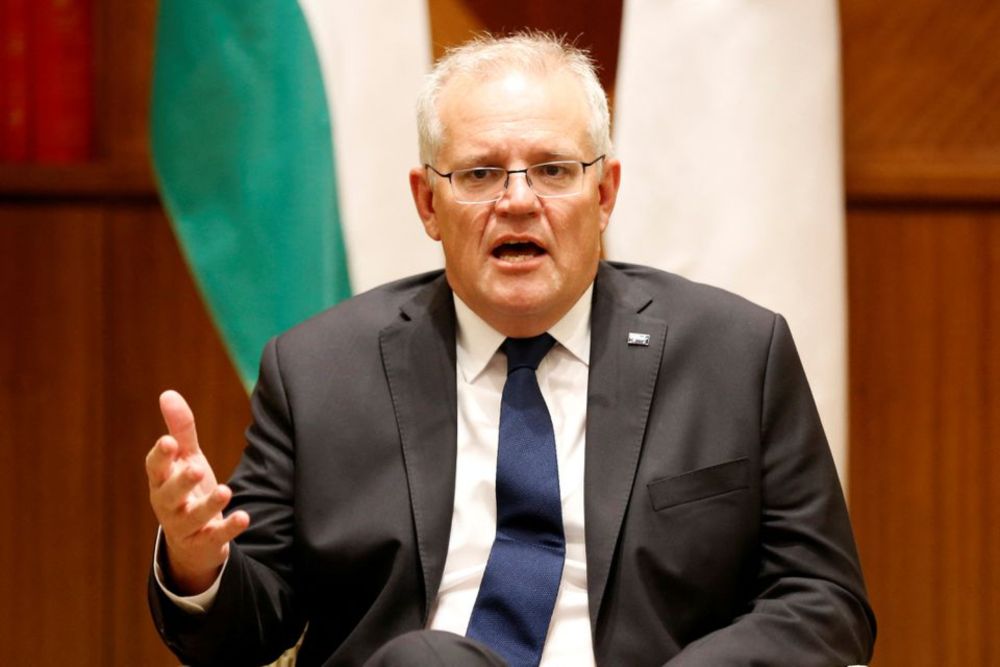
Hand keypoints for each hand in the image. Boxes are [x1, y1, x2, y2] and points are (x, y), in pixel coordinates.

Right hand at [146, 390, 249, 593]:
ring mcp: (184, 527)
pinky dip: (228, 529)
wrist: (193, 540)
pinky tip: (243, 517)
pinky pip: (215, 537)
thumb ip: (180, 430)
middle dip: (181, 482)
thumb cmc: (187, 489)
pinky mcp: (204, 543)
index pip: (155, 468)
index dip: (161, 456)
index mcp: (161, 481)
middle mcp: (168, 505)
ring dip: (208, 506)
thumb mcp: (186, 458)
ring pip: (192, 518)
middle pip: (168, 495)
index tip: (168, 442)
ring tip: (225, 491)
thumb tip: (167, 393)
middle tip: (196, 467)